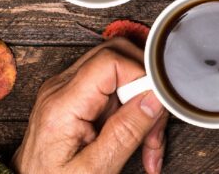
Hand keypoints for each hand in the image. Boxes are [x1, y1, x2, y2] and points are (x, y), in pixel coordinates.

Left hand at [13, 38, 167, 173]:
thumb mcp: (96, 169)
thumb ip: (126, 131)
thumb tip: (153, 98)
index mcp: (62, 104)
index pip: (110, 60)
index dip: (141, 75)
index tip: (157, 104)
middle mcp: (61, 88)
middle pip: (117, 56)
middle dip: (145, 88)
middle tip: (154, 124)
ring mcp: (67, 89)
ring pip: (120, 72)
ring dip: (141, 102)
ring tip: (147, 141)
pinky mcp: (75, 96)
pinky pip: (112, 88)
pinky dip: (131, 109)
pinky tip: (136, 136)